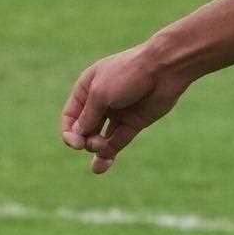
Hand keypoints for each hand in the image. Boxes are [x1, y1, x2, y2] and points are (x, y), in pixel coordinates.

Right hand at [60, 42, 185, 174]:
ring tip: (101, 149)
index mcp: (87, 88)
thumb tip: (77, 136)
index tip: (74, 144)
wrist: (164, 68)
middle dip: (85, 140)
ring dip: (96, 148)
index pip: (70, 116)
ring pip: (100, 138)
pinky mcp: (134, 123)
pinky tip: (101, 166)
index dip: (68, 133)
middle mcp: (100, 101)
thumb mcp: (100, 94)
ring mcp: (117, 113)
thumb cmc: (128, 73)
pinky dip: (109, 154)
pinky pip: (117, 142)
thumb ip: (87, 117)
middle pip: (84, 129)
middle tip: (94, 142)